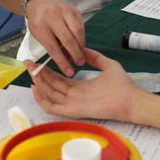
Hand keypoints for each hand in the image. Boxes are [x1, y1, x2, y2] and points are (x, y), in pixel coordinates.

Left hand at [24, 0, 84, 76]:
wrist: (40, 0)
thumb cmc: (38, 21)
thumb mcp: (39, 35)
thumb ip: (52, 48)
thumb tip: (67, 61)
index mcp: (40, 26)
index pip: (53, 48)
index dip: (62, 62)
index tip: (69, 72)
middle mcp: (52, 17)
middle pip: (68, 39)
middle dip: (75, 54)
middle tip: (80, 63)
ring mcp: (64, 11)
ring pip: (77, 31)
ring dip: (80, 45)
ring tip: (80, 53)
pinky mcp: (73, 9)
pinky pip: (81, 25)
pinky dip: (81, 36)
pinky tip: (79, 42)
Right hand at [26, 48, 141, 120]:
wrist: (131, 99)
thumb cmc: (122, 85)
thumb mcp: (107, 65)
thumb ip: (94, 57)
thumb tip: (82, 48)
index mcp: (81, 87)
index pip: (59, 79)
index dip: (48, 71)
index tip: (39, 61)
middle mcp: (74, 96)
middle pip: (51, 86)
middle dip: (39, 75)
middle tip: (28, 63)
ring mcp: (73, 104)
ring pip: (49, 94)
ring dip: (39, 83)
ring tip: (31, 71)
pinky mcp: (73, 110)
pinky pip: (53, 107)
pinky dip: (42, 99)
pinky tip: (36, 87)